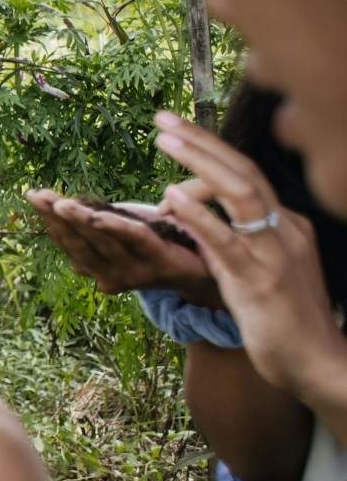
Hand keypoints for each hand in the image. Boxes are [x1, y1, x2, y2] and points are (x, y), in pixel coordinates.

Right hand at [26, 188, 216, 300]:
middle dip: (56, 218)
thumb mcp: (124, 237)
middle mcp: (110, 277)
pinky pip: (135, 240)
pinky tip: (98, 215)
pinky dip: (115, 227)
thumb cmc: (164, 247)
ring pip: (102, 242)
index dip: (49, 219)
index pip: (68, 241)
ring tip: (61, 203)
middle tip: (37, 196)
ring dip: (79, 222)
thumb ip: (98, 230)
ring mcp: (135, 273)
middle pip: (78, 242)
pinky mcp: (160, 263)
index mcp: (98, 270)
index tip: (32, 195)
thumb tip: (65, 220)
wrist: (210, 272)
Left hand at [154, 111, 346, 399]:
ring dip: (200, 163)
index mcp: (287, 227)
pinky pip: (228, 240)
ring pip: (240, 194)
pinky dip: (200, 215)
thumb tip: (192, 219)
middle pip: (243, 171)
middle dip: (202, 141)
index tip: (177, 129)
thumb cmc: (284, 321)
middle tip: (163, 118)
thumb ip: (226, 243)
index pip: (248, 175)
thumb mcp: (255, 272)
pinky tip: (171, 197)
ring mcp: (274, 253)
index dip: (212, 149)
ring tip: (164, 141)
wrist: (318, 362)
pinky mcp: (259, 280)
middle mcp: (285, 231)